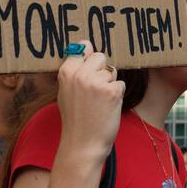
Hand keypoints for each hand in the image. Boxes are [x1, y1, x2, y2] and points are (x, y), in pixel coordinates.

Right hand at [56, 42, 124, 160]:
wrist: (83, 143)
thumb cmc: (76, 118)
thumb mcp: (67, 91)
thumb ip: (76, 69)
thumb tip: (86, 44)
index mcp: (66, 72)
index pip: (83, 47)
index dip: (89, 60)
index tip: (87, 72)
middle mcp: (80, 74)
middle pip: (101, 57)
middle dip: (102, 71)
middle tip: (94, 92)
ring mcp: (96, 82)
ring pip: (112, 71)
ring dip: (110, 85)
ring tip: (99, 102)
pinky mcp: (112, 91)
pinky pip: (120, 84)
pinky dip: (117, 95)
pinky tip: (107, 107)